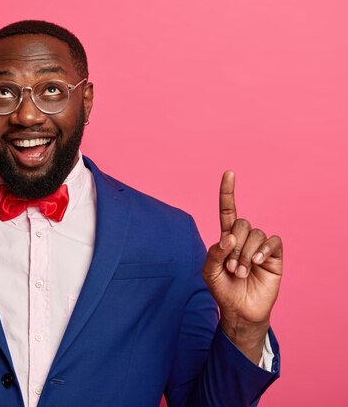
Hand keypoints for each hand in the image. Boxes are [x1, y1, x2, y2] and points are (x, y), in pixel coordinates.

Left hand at [202, 171, 282, 362]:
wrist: (240, 311)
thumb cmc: (223, 290)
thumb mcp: (209, 272)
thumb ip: (214, 253)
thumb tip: (228, 237)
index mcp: (226, 239)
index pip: (228, 210)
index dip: (228, 192)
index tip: (229, 173)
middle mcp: (244, 238)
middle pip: (242, 223)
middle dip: (235, 247)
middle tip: (232, 268)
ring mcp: (260, 246)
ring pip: (256, 234)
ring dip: (246, 254)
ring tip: (242, 272)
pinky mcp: (274, 256)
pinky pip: (272, 241)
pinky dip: (263, 251)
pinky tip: (257, 264)